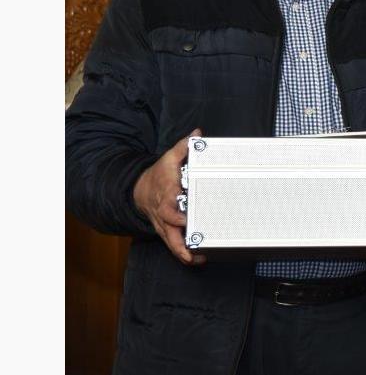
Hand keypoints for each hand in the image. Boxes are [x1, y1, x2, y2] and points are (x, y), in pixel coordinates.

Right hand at [132, 129, 204, 265]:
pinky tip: (198, 258)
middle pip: (169, 227)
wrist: (139, 190)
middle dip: (181, 236)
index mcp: (165, 193)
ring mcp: (163, 223)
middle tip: (196, 244)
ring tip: (197, 258)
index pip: (168, 204)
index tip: (185, 218)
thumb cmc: (159, 175)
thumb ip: (183, 147)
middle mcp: (163, 211)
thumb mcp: (169, 158)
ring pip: (170, 241)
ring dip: (183, 251)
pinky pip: (173, 245)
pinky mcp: (166, 231)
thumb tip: (197, 135)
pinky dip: (184, 253)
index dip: (175, 212)